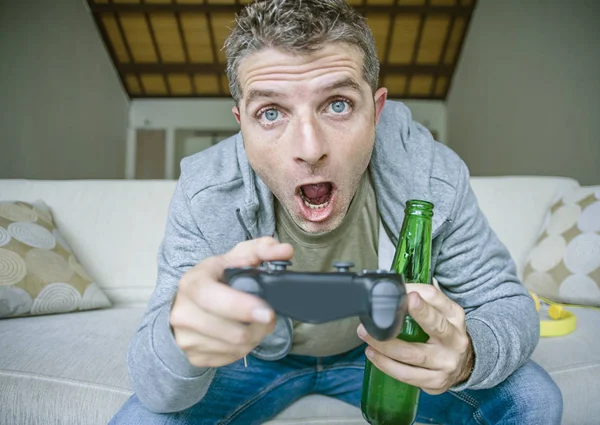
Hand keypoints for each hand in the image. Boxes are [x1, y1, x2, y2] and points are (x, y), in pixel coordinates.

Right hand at [170, 236, 292, 367]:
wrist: (186, 302)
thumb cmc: (215, 278)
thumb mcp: (234, 257)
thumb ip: (262, 249)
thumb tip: (284, 250)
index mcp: (191, 283)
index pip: (213, 299)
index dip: (242, 307)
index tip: (267, 312)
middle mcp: (183, 313)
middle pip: (232, 332)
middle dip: (260, 326)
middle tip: (268, 316)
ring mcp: (186, 338)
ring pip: (236, 348)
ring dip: (255, 338)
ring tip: (255, 323)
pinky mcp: (194, 357)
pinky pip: (231, 358)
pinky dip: (243, 348)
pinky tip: (243, 334)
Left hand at [357, 282, 473, 393]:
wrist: (464, 365)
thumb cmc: (445, 334)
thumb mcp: (442, 313)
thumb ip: (422, 300)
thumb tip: (393, 288)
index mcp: (454, 316)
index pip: (435, 298)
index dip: (416, 290)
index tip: (400, 289)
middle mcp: (455, 339)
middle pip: (435, 325)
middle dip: (415, 314)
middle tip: (389, 309)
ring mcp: (446, 363)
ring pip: (412, 354)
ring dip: (384, 345)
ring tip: (366, 335)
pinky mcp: (436, 382)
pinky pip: (406, 374)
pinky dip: (386, 364)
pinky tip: (374, 354)